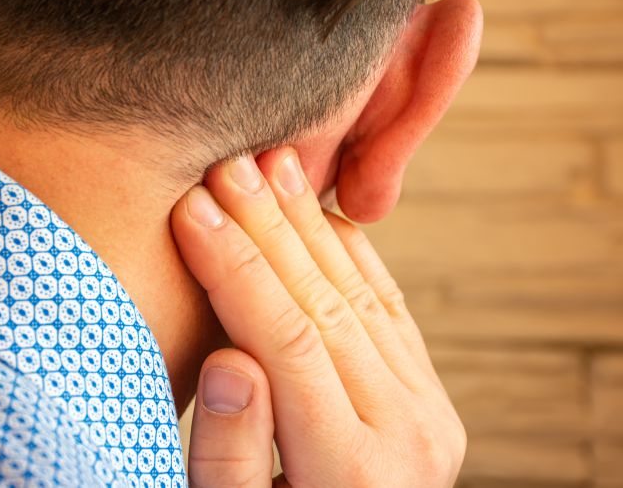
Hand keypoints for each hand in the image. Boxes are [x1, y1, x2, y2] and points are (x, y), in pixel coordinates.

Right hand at [171, 148, 464, 486]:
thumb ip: (233, 453)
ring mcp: (429, 412)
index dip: (235, 271)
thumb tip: (232, 357)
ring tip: (272, 166)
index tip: (192, 210)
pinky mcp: (430, 397)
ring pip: (362, 297)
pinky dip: (354, 254)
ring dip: (312, 226)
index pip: (288, 344)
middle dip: (270, 230)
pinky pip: (390, 309)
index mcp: (353, 474)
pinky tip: (321, 211)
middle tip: (227, 166)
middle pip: (327, 307)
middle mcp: (408, 436)